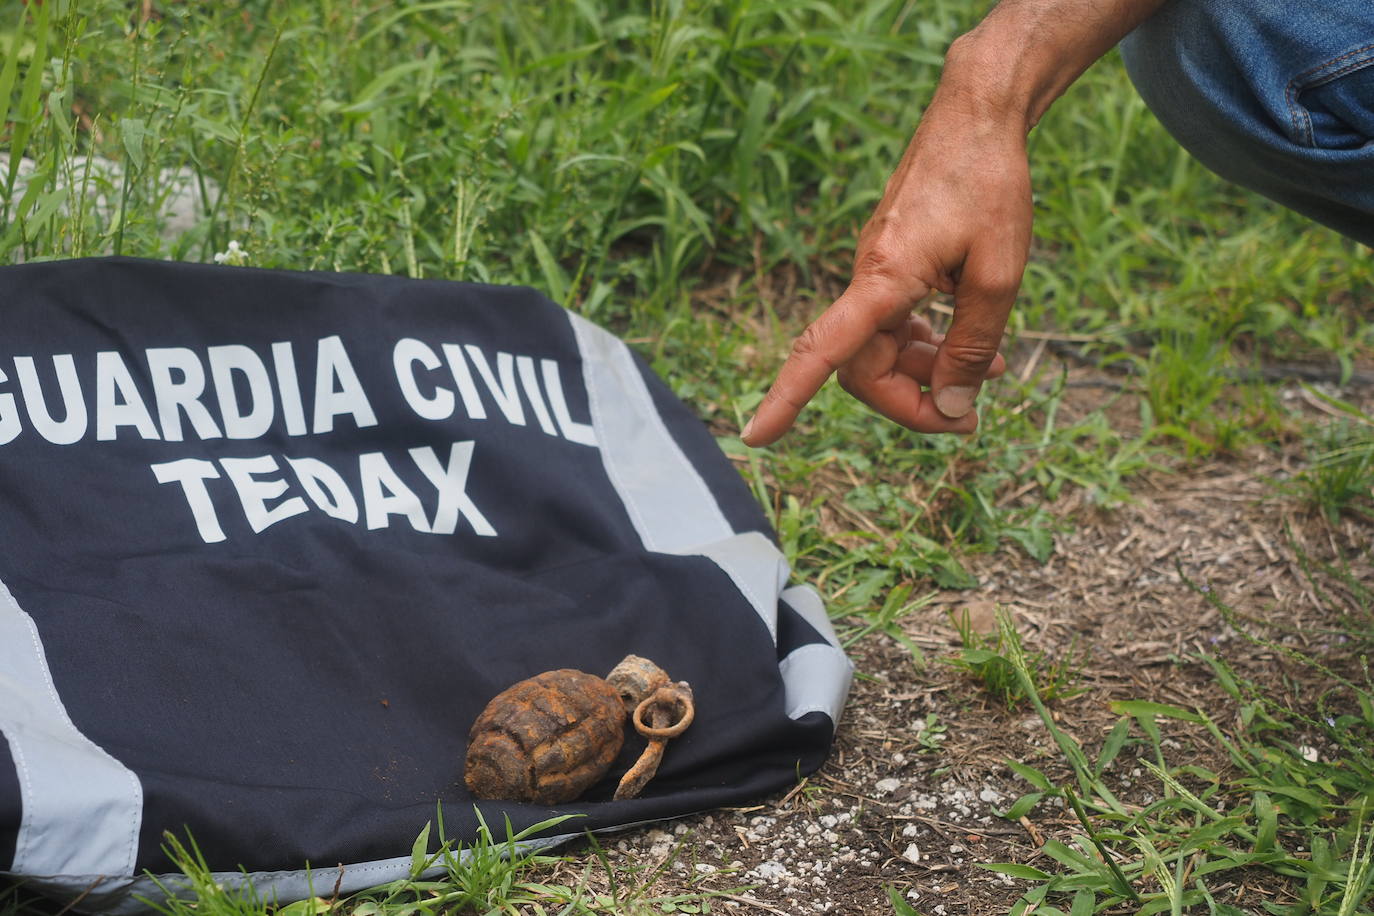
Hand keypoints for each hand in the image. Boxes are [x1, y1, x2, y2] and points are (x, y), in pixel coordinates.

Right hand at [741, 90, 1031, 445]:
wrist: (977, 115)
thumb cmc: (990, 185)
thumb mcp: (1000, 274)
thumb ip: (973, 345)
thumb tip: (951, 408)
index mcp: (882, 278)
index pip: (819, 350)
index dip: (785, 398)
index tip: (756, 438)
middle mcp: (866, 277)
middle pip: (863, 368)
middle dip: (909, 402)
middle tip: (968, 419)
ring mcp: (876, 272)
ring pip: (882, 349)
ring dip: (926, 373)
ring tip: (989, 376)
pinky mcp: (891, 264)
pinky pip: (894, 323)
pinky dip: (926, 344)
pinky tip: (967, 345)